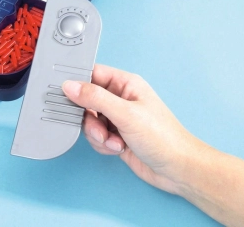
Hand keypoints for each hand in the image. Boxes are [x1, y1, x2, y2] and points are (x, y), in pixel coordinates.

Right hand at [62, 64, 202, 193]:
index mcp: (125, 84)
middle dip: (89, 117)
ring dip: (96, 134)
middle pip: (87, 100)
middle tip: (98, 127)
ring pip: (90, 120)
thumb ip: (95, 98)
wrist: (178, 170)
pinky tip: (117, 148)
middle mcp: (120, 98)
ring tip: (112, 141)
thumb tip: (70, 85)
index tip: (66, 92)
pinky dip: (103, 144)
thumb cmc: (163, 137)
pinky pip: (96, 136)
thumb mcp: (126, 114)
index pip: (93, 73)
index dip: (78, 82)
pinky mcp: (116, 135)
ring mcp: (118, 117)